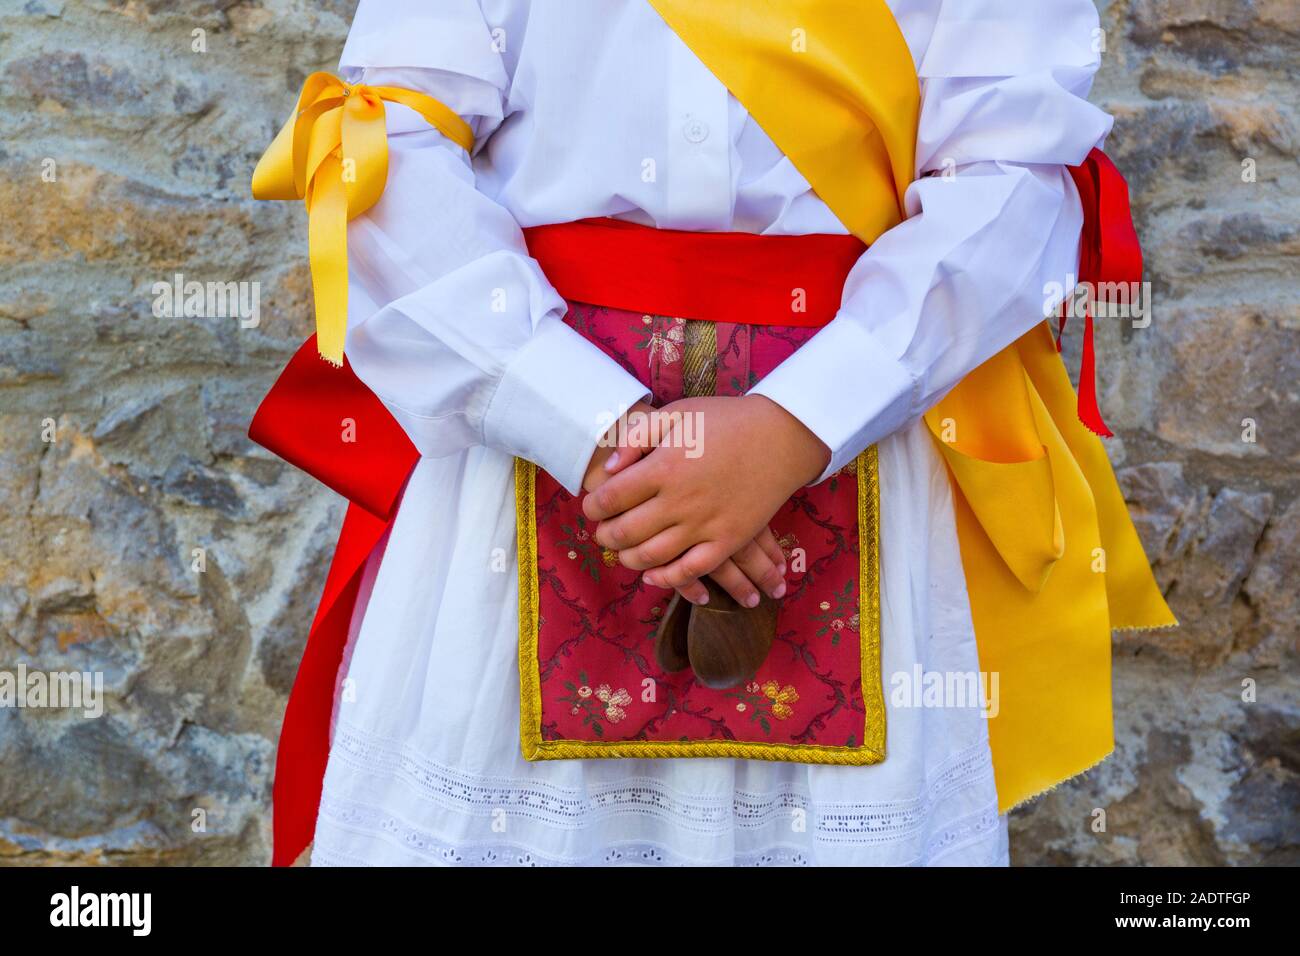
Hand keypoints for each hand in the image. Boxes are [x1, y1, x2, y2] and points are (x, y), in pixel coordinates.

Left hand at [584, 394, 829, 594]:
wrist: (781, 436)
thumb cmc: (725, 421)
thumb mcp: (677, 414)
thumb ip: (638, 438)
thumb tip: (609, 470)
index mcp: (664, 467)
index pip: (611, 498)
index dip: (593, 506)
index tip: (591, 506)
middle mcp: (680, 500)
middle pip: (625, 532)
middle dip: (605, 536)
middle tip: (602, 532)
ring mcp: (705, 524)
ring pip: (652, 557)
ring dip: (628, 559)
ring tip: (623, 552)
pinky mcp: (728, 539)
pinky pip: (692, 570)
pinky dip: (667, 578)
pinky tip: (653, 575)